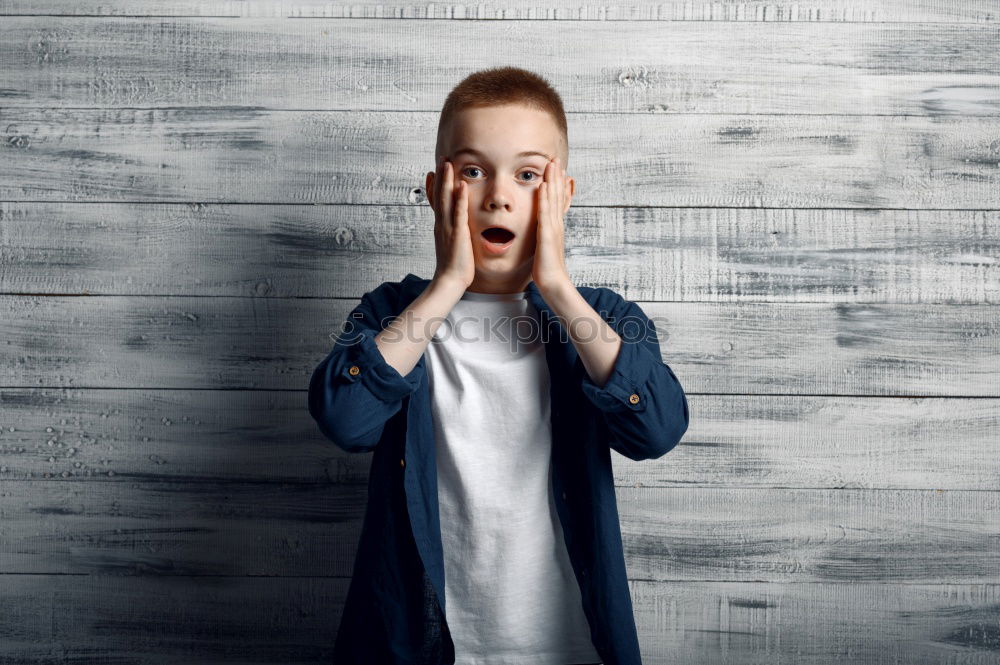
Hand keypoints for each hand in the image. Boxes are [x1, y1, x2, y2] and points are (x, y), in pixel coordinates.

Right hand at [426, 159, 474, 289]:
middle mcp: (441, 223)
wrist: (450, 280)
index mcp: (440, 225)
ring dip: (446, 180)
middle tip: (442, 158)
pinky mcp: (457, 234)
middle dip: (440, 176)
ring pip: (445, 199)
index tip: (434, 170)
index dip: (434, 185)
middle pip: (438, 195)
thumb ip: (453, 231)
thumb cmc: (454, 265)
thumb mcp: (451, 244)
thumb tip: (455, 225)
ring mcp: (448, 227)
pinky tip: (461, 185)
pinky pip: (458, 213)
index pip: (435, 201)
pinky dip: (459, 199)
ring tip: (447, 163)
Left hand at [532, 157, 573, 294]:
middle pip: (557, 195)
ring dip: (552, 181)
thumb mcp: (545, 248)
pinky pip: (545, 214)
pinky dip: (544, 199)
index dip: (556, 184)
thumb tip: (542, 231)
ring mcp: (553, 228)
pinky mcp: (547, 235)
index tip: (555, 169)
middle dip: (556, 176)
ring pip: (553, 200)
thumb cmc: (548, 269)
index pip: (556, 200)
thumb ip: (543, 236)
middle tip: (555, 158)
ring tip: (551, 164)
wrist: (554, 283)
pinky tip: (542, 186)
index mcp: (555, 226)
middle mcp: (556, 224)